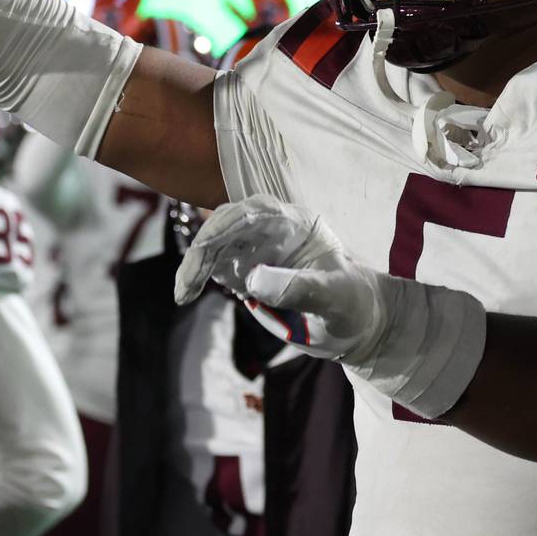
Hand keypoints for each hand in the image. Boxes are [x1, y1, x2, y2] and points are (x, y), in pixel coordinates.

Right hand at [173, 194, 384, 361]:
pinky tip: (186, 294)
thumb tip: (253, 281)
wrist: (352, 323)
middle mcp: (272, 230)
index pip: (256, 211)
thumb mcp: (335, 298)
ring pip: (213, 244)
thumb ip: (301, 288)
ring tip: (184, 294)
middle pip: (226, 224)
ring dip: (194, 264)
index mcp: (297, 224)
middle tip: (188, 283)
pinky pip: (212, 264)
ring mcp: (255, 248)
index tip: (205, 246)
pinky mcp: (243, 269)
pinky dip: (196, 277)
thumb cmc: (351, 304)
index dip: (227, 224)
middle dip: (203, 248)